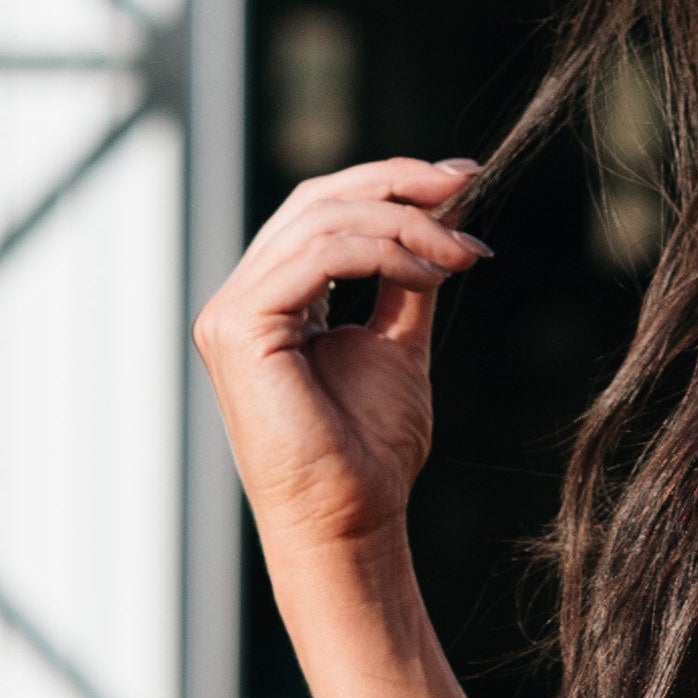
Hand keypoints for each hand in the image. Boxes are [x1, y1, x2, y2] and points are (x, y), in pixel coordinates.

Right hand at [190, 159, 491, 562]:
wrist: (353, 519)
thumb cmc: (371, 450)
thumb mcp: (399, 340)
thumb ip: (408, 274)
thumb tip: (443, 209)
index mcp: (270, 299)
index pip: (321, 209)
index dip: (390, 182)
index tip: (463, 179)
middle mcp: (239, 300)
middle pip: (318, 200)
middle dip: (401, 184)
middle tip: (467, 185)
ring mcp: (230, 312)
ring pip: (323, 220)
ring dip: (406, 224)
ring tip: (461, 253)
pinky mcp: (238, 327)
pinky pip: (319, 255)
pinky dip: (385, 251)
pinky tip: (431, 271)